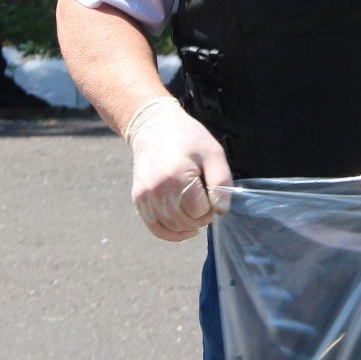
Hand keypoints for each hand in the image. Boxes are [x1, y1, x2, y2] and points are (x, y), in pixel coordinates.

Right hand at [127, 98, 231, 242]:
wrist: (153, 126)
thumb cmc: (187, 138)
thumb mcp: (213, 153)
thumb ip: (221, 182)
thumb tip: (221, 210)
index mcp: (177, 177)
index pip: (200, 211)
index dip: (211, 205)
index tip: (211, 191)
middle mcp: (157, 191)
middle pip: (186, 222)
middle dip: (201, 216)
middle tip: (204, 198)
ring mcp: (145, 197)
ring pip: (172, 228)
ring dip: (188, 224)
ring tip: (194, 207)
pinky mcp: (139, 200)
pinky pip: (155, 228)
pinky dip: (171, 233)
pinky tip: (183, 230)